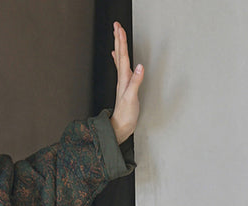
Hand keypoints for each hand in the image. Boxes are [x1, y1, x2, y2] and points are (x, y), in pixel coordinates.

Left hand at [110, 22, 143, 144]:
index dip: (121, 41)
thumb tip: (140, 66)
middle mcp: (122, 78)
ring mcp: (123, 82)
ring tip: (117, 35)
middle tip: (116, 25)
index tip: (119, 28)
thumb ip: (136, 82)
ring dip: (119, 46)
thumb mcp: (131, 98)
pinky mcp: (125, 86)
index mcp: (124, 79)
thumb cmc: (125, 115)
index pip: (122, 56)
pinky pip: (122, 68)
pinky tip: (117, 56)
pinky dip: (119, 59)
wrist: (120, 128)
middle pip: (119, 54)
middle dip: (118, 39)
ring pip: (120, 59)